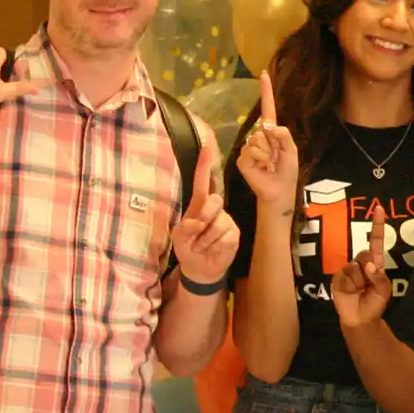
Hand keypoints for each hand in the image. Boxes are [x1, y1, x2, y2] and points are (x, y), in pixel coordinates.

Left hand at [171, 145, 239, 288]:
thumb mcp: (179, 238)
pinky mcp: (234, 233)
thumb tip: (196, 223)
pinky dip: (215, 246)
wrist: (201, 268)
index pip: (203, 181)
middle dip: (203, 217)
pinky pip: (225, 236)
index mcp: (198, 204)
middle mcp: (215, 208)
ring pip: (218, 223)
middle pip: (213, 201)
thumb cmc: (188, 247)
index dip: (205, 164)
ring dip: (205, 239)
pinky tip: (213, 249)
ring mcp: (226, 220)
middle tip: (195, 233)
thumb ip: (185, 229)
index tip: (207, 145)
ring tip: (202, 246)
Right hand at [233, 77, 300, 210]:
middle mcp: (258, 137)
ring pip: (256, 140)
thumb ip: (283, 135)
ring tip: (269, 164)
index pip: (267, 109)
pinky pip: (251, 152)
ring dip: (266, 154)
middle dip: (273, 144)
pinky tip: (262, 168)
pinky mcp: (242, 158)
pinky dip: (260, 160)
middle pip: (263, 129)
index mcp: (271, 133)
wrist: (278, 190)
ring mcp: (248, 147)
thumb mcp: (290, 150)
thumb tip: (267, 126)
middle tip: (275, 158)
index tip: (264, 74)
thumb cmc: (286, 171)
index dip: (266, 92)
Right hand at [331, 202, 394, 326]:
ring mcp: (348, 269)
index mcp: (375, 263)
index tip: (379, 208)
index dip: (377, 225)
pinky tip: (351, 291)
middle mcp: (360, 263)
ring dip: (360, 280)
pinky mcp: (338, 278)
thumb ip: (379, 277)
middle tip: (368, 284)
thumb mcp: (384, 290)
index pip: (375, 241)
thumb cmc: (375, 302)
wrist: (360, 318)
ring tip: (359, 290)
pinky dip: (351, 285)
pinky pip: (345, 276)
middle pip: (364, 254)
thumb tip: (369, 265)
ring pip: (355, 266)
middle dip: (368, 269)